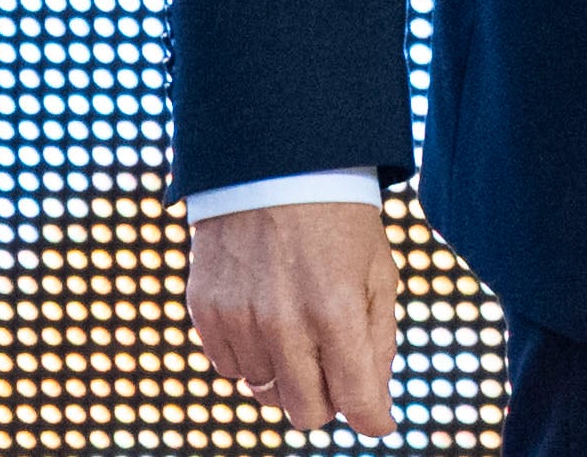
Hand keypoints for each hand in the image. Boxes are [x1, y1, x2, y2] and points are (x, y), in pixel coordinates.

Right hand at [189, 197, 400, 435]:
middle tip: (337, 370)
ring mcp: (239, 319)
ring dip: (287, 375)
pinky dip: (252, 358)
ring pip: (266, 394)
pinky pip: (230, 370)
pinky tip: (266, 319)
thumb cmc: (338, 219)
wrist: (274, 165)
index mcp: (336, 309)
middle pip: (307, 413)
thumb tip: (376, 408)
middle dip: (330, 401)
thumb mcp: (377, 271)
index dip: (374, 419)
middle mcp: (283, 322)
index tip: (381, 420)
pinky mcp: (205, 312)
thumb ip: (378, 342)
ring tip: (299, 328)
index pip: (356, 399)